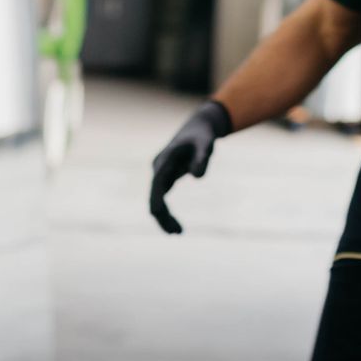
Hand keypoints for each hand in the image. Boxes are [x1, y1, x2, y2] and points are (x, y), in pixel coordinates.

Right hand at [150, 101, 232, 233]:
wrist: (199, 127)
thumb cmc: (203, 135)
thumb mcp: (206, 144)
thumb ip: (202, 158)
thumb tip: (197, 177)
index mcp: (165, 160)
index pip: (157, 183)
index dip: (156, 199)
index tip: (157, 215)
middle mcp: (159, 168)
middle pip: (154, 195)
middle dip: (162, 215)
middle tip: (176, 233)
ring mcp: (161, 173)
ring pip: (157, 199)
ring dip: (164, 217)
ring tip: (177, 233)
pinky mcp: (166, 177)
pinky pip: (162, 198)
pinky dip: (167, 212)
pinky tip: (175, 226)